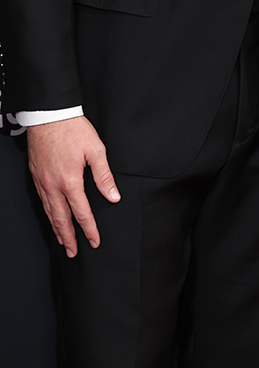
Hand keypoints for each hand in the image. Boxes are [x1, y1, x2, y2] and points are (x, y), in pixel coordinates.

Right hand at [27, 116, 119, 256]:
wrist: (50, 115)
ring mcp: (43, 181)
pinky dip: (48, 213)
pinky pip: (42, 200)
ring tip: (62, 241)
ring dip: (56, 229)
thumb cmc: (73, 129)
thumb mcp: (95, 149)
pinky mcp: (36, 175)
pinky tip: (51, 216)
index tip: (94, 241)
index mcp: (71, 181)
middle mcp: (54, 185)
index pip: (82, 213)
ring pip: (49, 212)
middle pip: (61, 219)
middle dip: (68, 238)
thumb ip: (104, 175)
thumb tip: (113, 196)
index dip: (89, 229)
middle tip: (73, 252)